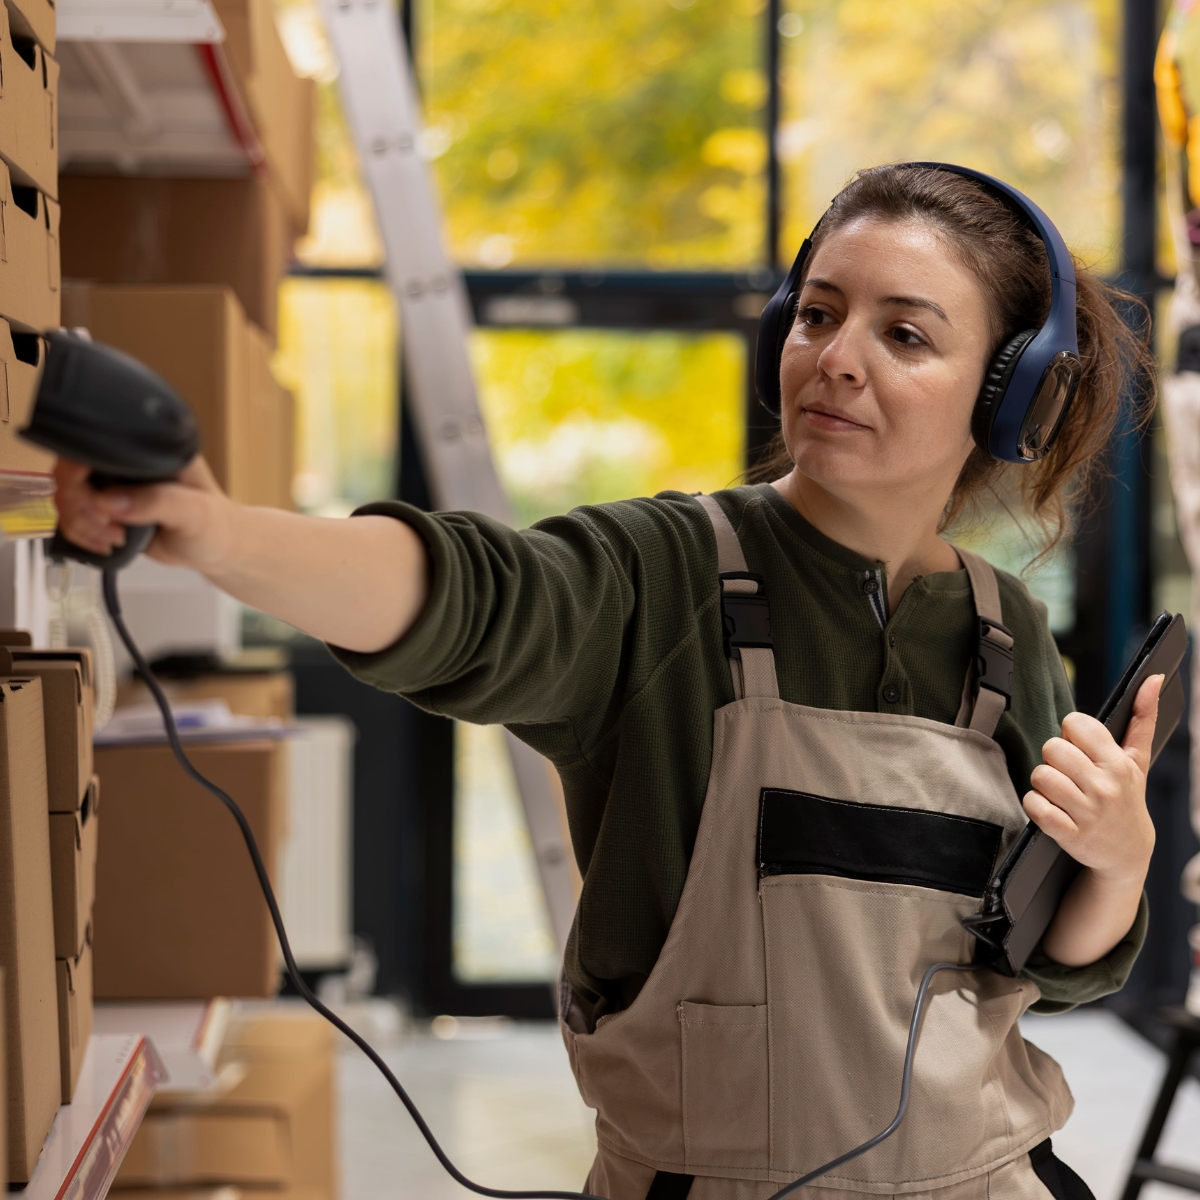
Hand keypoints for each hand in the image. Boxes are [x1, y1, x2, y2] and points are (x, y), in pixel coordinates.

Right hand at [53, 455, 236, 571]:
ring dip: (81, 522)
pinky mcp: (107, 507)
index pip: (96, 446)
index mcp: (150, 447)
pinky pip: (73, 516)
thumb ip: (157, 502)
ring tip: (116, 537)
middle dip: (80, 504)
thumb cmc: (214, 524)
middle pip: (71, 471)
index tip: (96, 501)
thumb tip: (109, 499)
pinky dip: (81, 533)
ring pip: (67, 496)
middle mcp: (126, 461)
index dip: (82, 473)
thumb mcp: (195, 512)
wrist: (215, 547)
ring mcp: (114, 484)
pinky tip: (108, 542)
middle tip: (107, 524)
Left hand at [1025, 675, 1160, 884]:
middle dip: (1054, 759)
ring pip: (1040, 776)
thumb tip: (1152, 679)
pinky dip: (1036, 806)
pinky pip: (1034, 805)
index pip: (1075, 724)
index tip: (1080, 749)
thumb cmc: (1127, 798)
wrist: (1129, 853)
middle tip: (1068, 774)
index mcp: (1118, 763)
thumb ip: (1142, 718)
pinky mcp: (1069, 835)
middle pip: (1051, 748)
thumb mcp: (1138, 759)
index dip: (1070, 734)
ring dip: (1043, 784)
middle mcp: (1104, 786)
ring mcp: (1087, 812)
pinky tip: (1052, 810)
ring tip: (1061, 793)